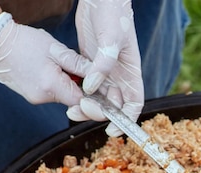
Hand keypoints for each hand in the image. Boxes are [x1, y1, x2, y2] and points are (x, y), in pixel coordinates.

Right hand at [0, 13, 89, 106]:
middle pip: (72, 100)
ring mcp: (36, 99)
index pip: (82, 102)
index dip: (91, 95)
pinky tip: (48, 69)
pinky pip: (51, 93)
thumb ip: (78, 64)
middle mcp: (43, 98)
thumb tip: (96, 75)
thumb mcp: (55, 49)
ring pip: (62, 96)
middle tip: (74, 69)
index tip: (94, 83)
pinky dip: (55, 83)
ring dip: (66, 84)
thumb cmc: (24, 43)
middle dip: (78, 86)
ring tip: (57, 66)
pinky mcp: (31, 96)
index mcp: (51, 86)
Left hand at [69, 0, 143, 136]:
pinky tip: (67, 95)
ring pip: (98, 97)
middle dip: (99, 114)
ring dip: (86, 106)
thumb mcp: (111, 39)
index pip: (133, 104)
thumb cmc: (113, 15)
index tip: (112, 131)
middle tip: (80, 112)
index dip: (126, 120)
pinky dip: (78, 93)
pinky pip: (86, 85)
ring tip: (71, 110)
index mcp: (131, 72)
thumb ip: (102, 65)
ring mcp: (105, 70)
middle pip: (113, 105)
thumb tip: (91, 88)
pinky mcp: (90, 63)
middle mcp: (119, 75)